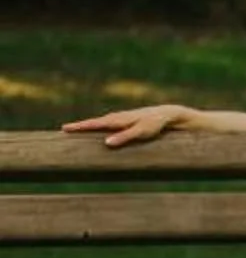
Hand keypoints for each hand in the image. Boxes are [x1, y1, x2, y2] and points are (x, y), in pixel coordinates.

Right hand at [62, 105, 187, 146]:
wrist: (168, 114)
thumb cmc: (155, 124)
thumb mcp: (141, 132)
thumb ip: (124, 137)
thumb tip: (106, 143)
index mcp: (117, 120)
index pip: (94, 124)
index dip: (80, 127)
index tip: (65, 129)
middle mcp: (117, 117)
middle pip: (95, 122)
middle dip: (80, 126)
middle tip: (64, 129)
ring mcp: (121, 117)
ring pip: (101, 122)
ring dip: (88, 125)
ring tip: (75, 129)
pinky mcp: (126, 120)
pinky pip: (108, 123)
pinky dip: (99, 125)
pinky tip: (97, 129)